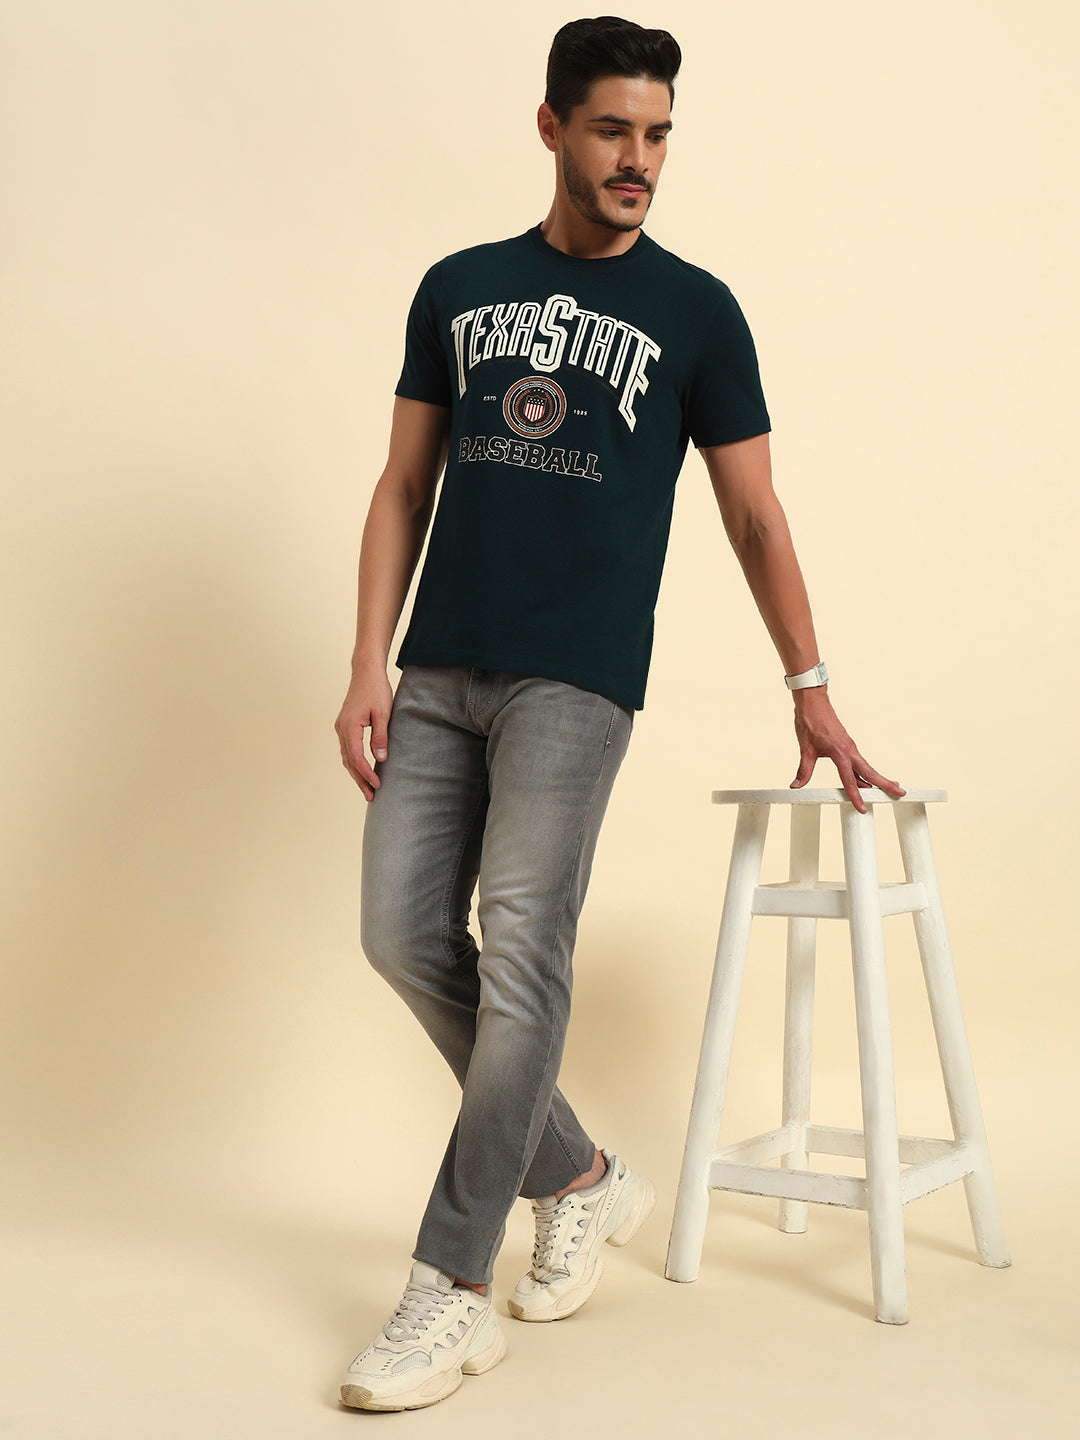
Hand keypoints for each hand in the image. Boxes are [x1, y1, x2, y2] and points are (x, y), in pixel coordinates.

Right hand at [335, 663, 393, 801]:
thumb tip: (380, 759)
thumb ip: (380, 737)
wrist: (366, 672)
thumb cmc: (376, 690)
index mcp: (349, 727)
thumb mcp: (383, 714)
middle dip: (360, 780)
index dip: (367, 774)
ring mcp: (341, 727)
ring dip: (356, 773)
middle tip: (371, 796)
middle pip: (349, 761)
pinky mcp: (345, 725)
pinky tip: (363, 769)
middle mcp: (341, 729)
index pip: (357, 758)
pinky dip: (354, 762)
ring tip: (367, 788)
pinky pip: (348, 749)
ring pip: (347, 756)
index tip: (377, 785)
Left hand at [790, 688, 905, 814]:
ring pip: (866, 767)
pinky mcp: (847, 746)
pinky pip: (858, 763)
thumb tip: (797, 785)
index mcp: (840, 752)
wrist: (813, 703)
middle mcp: (849, 750)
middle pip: (870, 772)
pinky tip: (865, 782)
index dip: (855, 795)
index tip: (861, 807)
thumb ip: (804, 769)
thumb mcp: (806, 748)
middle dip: (885, 784)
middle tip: (900, 793)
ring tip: (890, 788)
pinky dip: (863, 773)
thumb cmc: (810, 721)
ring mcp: (850, 748)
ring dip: (877, 779)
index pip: (849, 779)